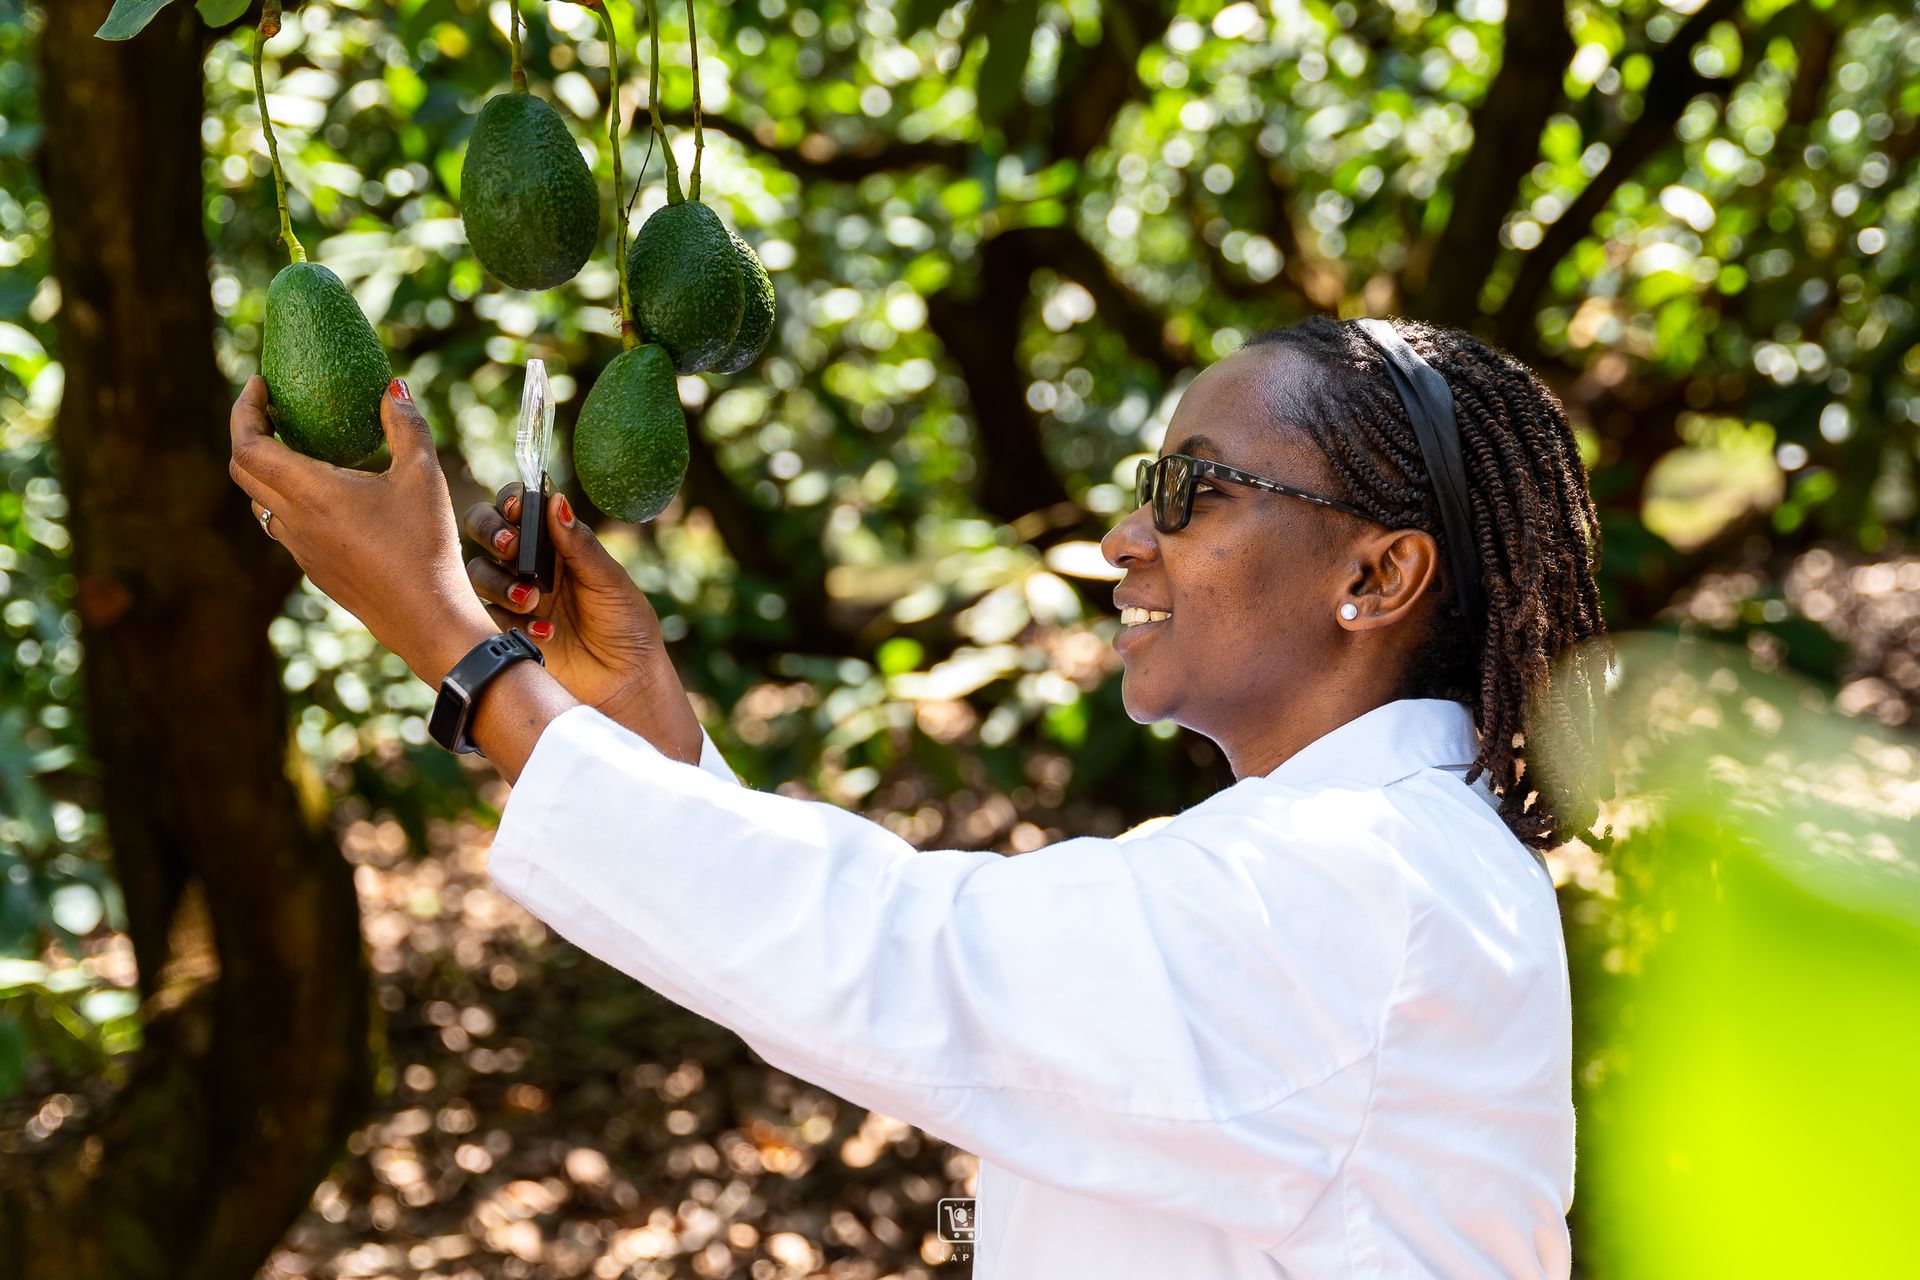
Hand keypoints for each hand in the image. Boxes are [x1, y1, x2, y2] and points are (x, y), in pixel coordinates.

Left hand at [228, 375, 494, 685]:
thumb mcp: (423, 476)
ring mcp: (301, 550)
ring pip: (262, 503)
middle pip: (244, 471)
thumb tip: (392, 388)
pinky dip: (291, 500)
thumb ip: (406, 426)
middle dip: (249, 433)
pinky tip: (329, 497)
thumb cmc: (425, 545)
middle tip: (273, 410)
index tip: (259, 385)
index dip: (244, 410)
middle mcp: (294, 522)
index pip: (248, 445)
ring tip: (298, 450)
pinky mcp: (316, 570)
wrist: (426, 617)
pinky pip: (286, 527)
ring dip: (267, 470)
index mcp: (310, 493)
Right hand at [461, 481, 700, 755]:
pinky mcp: (501, 631)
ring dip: (499, 581)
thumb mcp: (610, 581)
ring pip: (478, 572)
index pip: (521, 508)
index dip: (512, 500)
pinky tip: (545, 634)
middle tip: (512, 548)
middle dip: (491, 531)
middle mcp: (527, 565)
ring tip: (532, 599)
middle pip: (484, 530)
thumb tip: (556, 499)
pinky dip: (511, 620)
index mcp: (555, 545)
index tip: (517, 506)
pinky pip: (484, 616)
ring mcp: (511, 597)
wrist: (625, 681)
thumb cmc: (625, 626)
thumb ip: (580, 544)